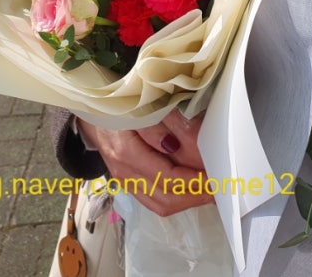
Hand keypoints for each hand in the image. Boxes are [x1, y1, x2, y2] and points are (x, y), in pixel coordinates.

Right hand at [75, 110, 213, 215]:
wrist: (92, 112)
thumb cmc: (118, 105)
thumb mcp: (138, 106)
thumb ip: (158, 125)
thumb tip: (175, 145)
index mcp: (126, 151)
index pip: (166, 176)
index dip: (193, 180)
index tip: (214, 175)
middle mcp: (124, 172)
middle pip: (165, 197)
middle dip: (195, 196)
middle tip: (219, 188)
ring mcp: (125, 181)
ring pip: (160, 204)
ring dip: (188, 201)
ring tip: (210, 193)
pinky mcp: (129, 183)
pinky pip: (154, 201)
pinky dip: (176, 200)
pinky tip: (192, 192)